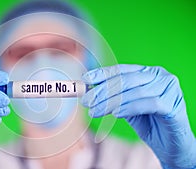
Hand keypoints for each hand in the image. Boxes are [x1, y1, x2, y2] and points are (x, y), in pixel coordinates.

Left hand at [81, 64, 195, 168]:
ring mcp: (169, 88)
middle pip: (126, 80)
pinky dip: (130, 107)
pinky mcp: (174, 104)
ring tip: (95, 111)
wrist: (169, 143)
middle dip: (103, 91)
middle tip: (86, 101)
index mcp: (148, 72)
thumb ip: (112, 97)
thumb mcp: (125, 106)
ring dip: (111, 102)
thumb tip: (89, 92)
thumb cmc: (147, 122)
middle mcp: (160, 75)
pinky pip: (148, 103)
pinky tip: (115, 113)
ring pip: (135, 92)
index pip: (121, 70)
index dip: (102, 74)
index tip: (85, 79)